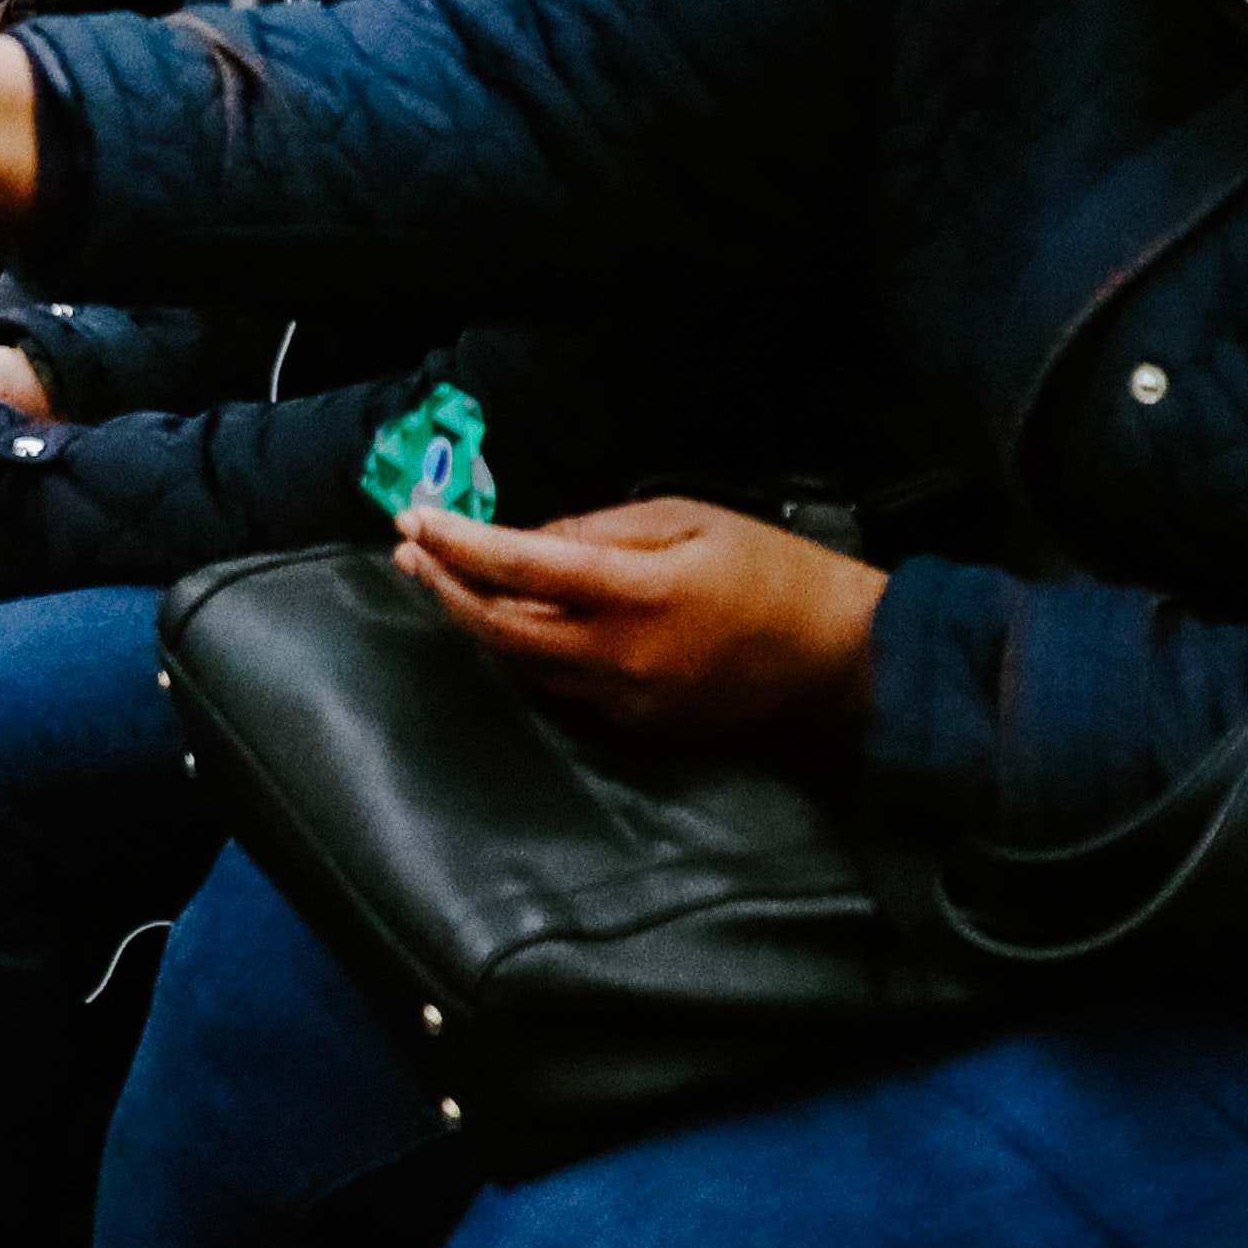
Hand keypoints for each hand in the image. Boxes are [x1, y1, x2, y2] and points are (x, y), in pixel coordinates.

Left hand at [398, 498, 889, 738]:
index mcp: (637, 594)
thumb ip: (598, 530)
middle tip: (408, 552)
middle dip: (445, 589)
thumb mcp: (686, 520)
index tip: (413, 519)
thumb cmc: (768, 570)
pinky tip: (510, 621)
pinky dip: (528, 651)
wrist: (838, 657)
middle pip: (501, 630)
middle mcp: (620, 657)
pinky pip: (562, 687)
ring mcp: (626, 703)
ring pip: (524, 664)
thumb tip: (526, 539)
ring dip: (477, 622)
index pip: (521, 567)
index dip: (458, 544)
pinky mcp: (637, 729)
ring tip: (443, 579)